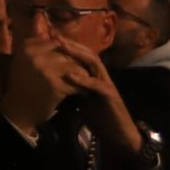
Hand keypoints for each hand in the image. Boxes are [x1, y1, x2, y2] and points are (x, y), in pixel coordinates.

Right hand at [0, 37, 79, 135]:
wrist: (18, 110)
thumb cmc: (22, 85)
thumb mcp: (24, 61)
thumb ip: (37, 46)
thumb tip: (52, 31)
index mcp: (27, 47)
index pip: (55, 43)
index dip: (66, 51)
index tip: (72, 59)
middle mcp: (35, 56)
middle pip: (66, 54)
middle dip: (76, 63)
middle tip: (85, 70)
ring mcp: (46, 70)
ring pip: (74, 67)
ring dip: (83, 75)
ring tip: (87, 81)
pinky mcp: (56, 86)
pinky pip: (76, 84)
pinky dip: (82, 89)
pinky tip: (83, 93)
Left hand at [54, 38, 143, 157]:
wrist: (118, 133)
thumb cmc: (99, 116)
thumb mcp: (81, 99)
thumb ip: (72, 87)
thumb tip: (54, 79)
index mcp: (94, 76)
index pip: (82, 56)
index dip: (68, 46)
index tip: (51, 39)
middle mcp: (101, 76)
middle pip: (88, 54)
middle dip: (72, 44)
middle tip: (56, 36)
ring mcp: (107, 84)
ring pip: (94, 63)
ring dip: (78, 54)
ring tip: (62, 46)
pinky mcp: (110, 95)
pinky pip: (96, 85)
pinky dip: (83, 79)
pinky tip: (70, 76)